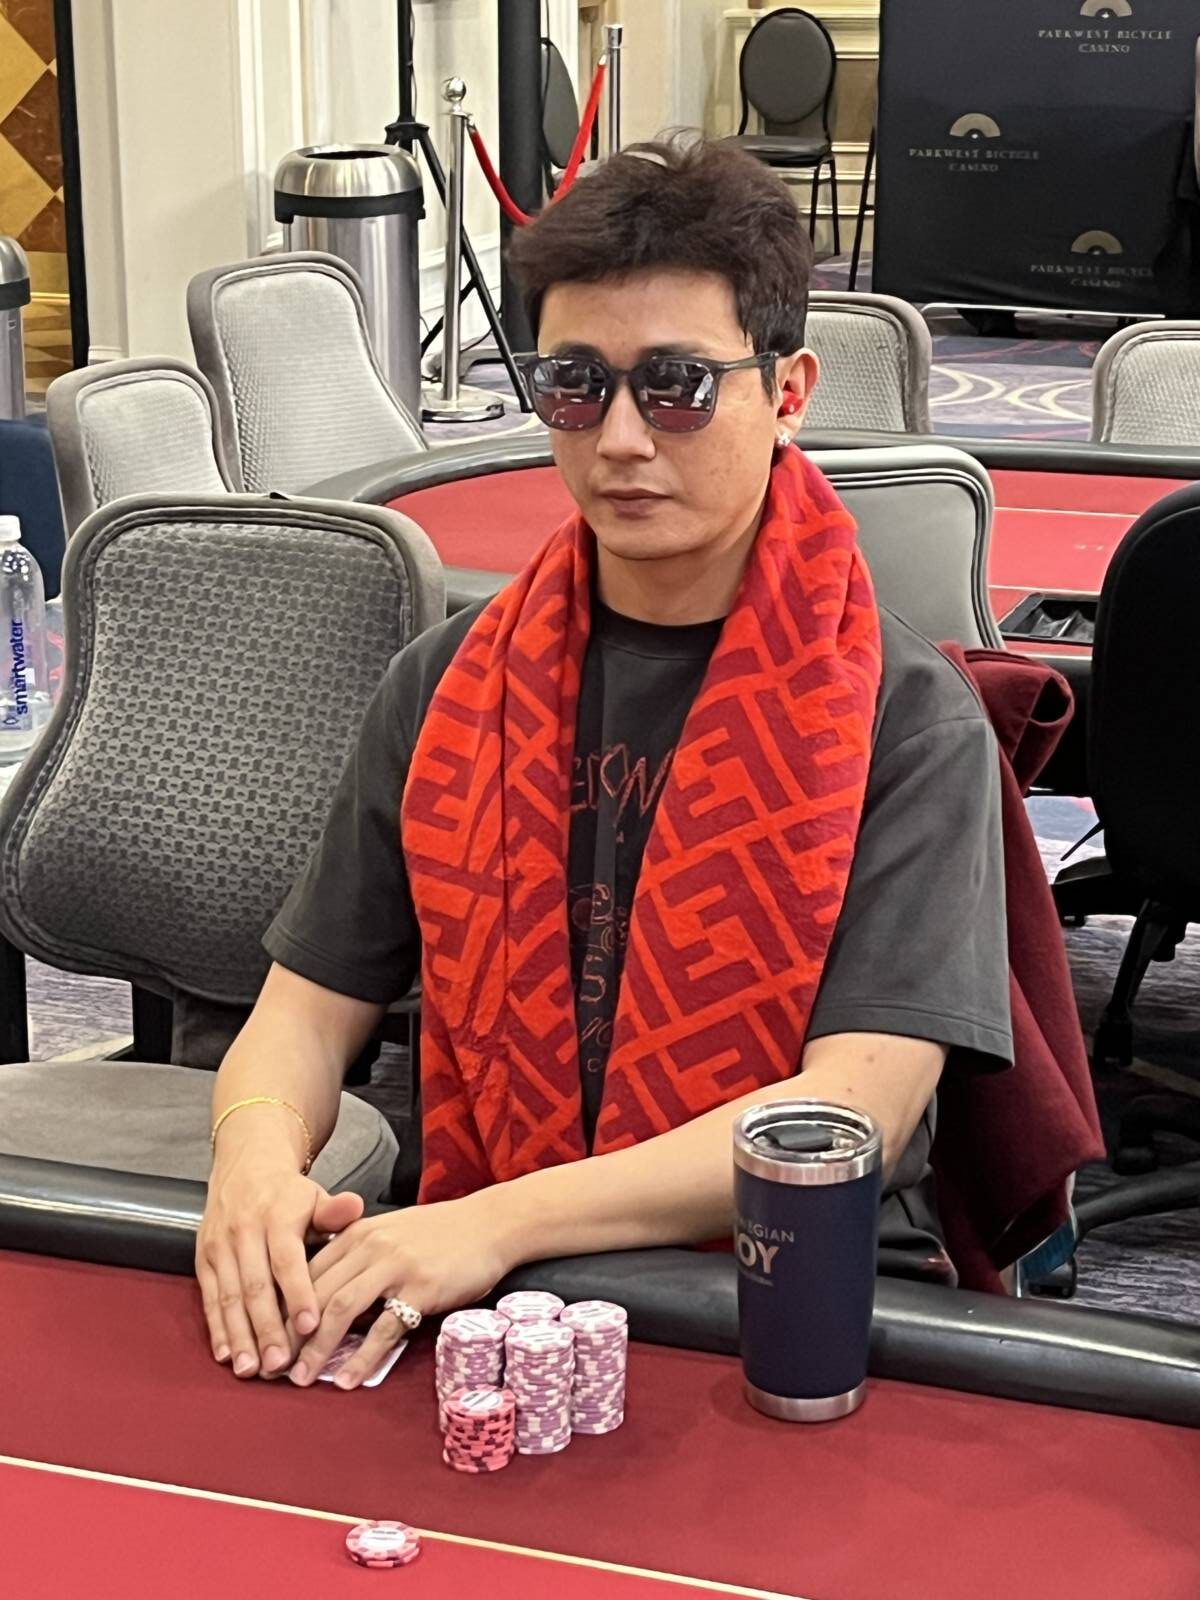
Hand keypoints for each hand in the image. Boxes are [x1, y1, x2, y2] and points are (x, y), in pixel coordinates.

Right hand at [197, 1142, 364, 1378]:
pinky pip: (209, 1297)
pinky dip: (217, 1328)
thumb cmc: (289, 1194)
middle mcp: (244, 1232)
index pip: (287, 1261)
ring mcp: (220, 1246)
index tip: (312, 1326)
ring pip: (229, 1296)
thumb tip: (355, 1207)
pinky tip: (226, 1354)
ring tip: (250, 1369)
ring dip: (239, 1336)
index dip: (298, 1294)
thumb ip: (334, 1210)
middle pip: (255, 1286)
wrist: (245, 1165)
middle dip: (266, 1328)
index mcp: (276, 1216)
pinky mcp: (203, 1258)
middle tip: (279, 1364)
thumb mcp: (315, 1195)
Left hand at [287, 1194, 509, 1388]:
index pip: (305, 1271)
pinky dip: (361, 1356)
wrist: (490, 1224)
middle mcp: (370, 1246)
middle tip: (270, 1367)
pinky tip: (346, 1379)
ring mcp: (395, 1266)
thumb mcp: (391, 1233)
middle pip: (315, 1292)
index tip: (264, 1337)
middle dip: (288, 1332)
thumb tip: (323, 1294)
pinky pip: (384, 1327)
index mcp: (357, 1232)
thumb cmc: (440, 1233)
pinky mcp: (421, 1287)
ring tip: (299, 1377)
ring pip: (340, 1308)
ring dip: (315, 1347)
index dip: (281, 1306)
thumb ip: (357, 1255)